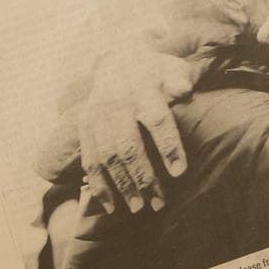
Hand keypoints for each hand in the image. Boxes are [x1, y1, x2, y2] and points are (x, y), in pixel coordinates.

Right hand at [76, 46, 197, 214]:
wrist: (116, 61)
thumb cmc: (153, 72)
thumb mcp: (170, 68)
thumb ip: (180, 77)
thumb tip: (184, 89)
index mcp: (142, 88)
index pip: (156, 119)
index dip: (168, 146)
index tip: (179, 172)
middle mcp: (116, 103)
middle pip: (129, 145)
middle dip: (144, 176)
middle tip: (159, 203)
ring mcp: (97, 116)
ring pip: (108, 156)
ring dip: (122, 185)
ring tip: (138, 208)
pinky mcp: (84, 128)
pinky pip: (89, 160)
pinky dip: (98, 185)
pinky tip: (110, 206)